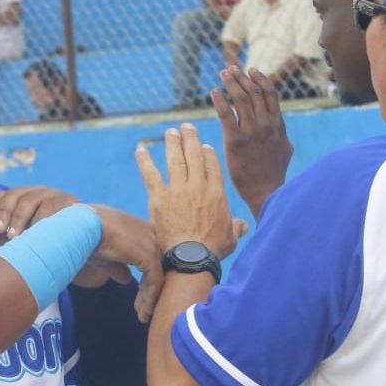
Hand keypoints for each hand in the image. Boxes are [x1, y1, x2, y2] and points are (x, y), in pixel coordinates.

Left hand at [0, 186, 77, 244]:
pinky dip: (41, 219)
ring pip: (33, 199)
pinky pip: (54, 206)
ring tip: (13, 236)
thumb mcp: (22, 243)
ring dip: (20, 216)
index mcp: (24, 200)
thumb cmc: (50, 244)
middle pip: (15, 194)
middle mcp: (38, 193)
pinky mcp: (71, 203)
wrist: (88, 245)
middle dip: (4, 212)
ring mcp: (55, 195)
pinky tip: (35, 233)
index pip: (2, 195)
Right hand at [86, 204, 164, 321]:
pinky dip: (149, 299)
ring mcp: (152, 245)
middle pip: (157, 269)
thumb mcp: (106, 257)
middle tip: (142, 310)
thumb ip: (118, 267)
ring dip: (149, 299)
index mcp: (141, 230)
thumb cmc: (90, 237)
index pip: (150, 259)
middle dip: (149, 292)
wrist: (85, 227)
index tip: (139, 297)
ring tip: (143, 316)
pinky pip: (155, 282)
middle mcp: (151, 235)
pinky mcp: (149, 256)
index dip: (146, 280)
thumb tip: (126, 279)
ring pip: (157, 278)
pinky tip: (143, 312)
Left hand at [136, 123, 247, 258]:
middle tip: (186, 127)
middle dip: (190, 139)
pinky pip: (151, 174)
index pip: (212, 166)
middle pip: (195, 156)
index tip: (203, 146)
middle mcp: (198, 186)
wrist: (191, 257)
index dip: (207, 154)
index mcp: (216, 194)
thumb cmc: (212, 250)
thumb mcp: (230, 238)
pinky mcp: (160, 198)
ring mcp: (179, 190)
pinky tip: (141, 149)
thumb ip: (236, 227)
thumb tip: (244, 225)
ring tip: (170, 132)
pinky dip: (145, 161)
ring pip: (176, 160)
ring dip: (172, 143)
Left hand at [211, 66, 291, 217]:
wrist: (265, 190)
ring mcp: (251, 132)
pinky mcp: (235, 141)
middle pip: (253, 92)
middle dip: (241, 77)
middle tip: (231, 68)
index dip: (259, 78)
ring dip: (231, 83)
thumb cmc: (273, 171)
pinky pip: (226, 114)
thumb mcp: (284, 148)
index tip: (250, 70)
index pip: (270, 93)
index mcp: (278, 124)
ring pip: (240, 99)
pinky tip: (214, 93)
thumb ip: (281, 133)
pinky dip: (220, 100)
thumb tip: (279, 125)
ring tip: (223, 74)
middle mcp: (266, 124)